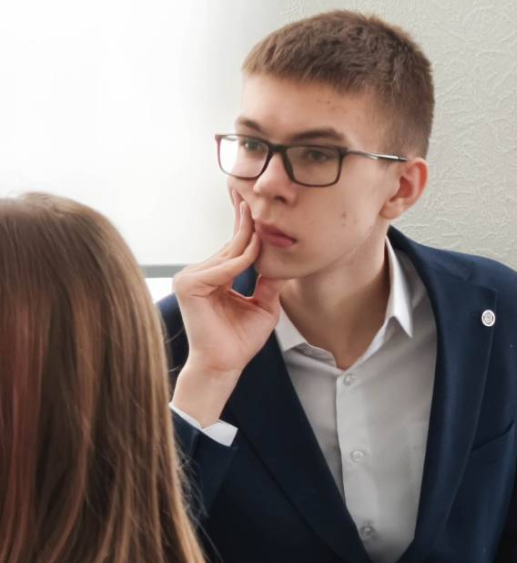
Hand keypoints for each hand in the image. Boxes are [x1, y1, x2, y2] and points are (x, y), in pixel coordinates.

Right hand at [170, 201, 282, 424]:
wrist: (225, 364)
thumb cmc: (240, 341)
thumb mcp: (263, 307)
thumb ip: (269, 284)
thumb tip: (282, 263)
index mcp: (213, 277)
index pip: (232, 249)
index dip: (245, 228)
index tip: (255, 206)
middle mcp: (198, 274)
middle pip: (230, 246)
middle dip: (246, 223)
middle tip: (254, 197)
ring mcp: (189, 278)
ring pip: (229, 254)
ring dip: (250, 241)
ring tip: (262, 221)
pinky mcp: (189, 285)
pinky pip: (223, 268)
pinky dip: (240, 261)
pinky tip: (255, 252)